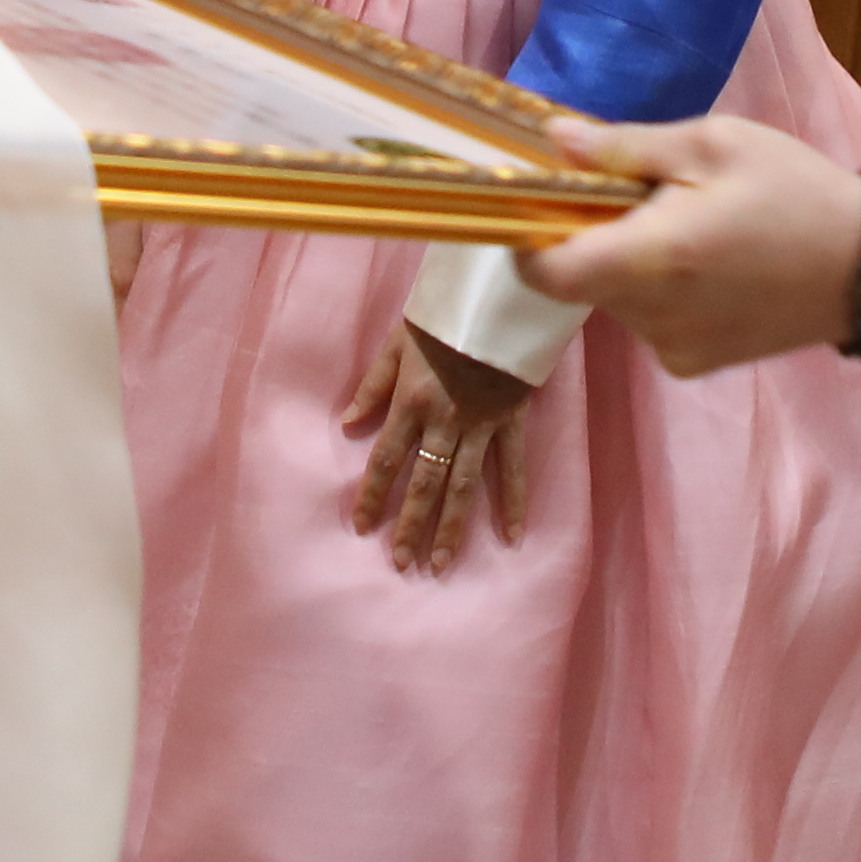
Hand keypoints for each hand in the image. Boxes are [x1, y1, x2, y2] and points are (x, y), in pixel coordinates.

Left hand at [332, 322, 538, 572]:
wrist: (496, 296)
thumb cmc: (441, 316)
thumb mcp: (397, 342)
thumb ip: (373, 386)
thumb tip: (346, 424)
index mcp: (411, 402)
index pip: (386, 459)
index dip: (372, 495)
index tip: (363, 527)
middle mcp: (444, 421)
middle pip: (424, 484)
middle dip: (411, 526)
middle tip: (401, 564)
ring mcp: (480, 425)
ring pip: (463, 486)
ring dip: (451, 528)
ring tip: (440, 565)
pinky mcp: (511, 421)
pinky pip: (512, 468)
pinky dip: (513, 502)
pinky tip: (511, 535)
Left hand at [521, 115, 860, 373]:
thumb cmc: (795, 191)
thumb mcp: (714, 144)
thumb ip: (625, 148)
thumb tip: (552, 141)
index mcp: (653, 258)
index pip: (545, 272)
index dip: (527, 238)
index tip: (541, 202)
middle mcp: (654, 317)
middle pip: (580, 279)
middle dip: (593, 236)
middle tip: (645, 195)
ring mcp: (673, 348)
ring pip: (614, 299)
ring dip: (630, 262)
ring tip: (693, 227)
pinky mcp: (693, 364)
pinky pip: (648, 321)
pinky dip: (659, 292)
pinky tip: (712, 266)